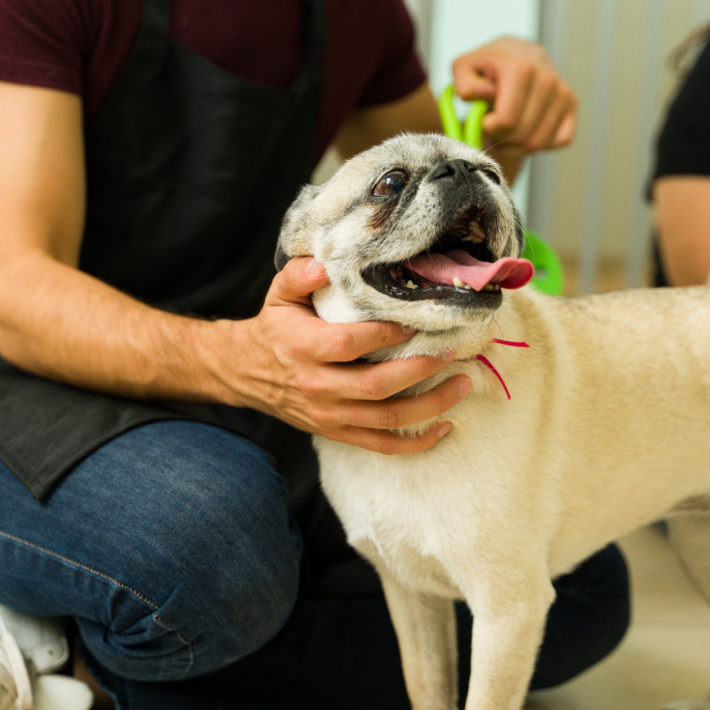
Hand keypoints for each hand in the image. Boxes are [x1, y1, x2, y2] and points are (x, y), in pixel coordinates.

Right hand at [231, 257, 472, 453]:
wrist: (247, 373)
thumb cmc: (275, 328)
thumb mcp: (279, 295)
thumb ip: (299, 274)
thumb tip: (325, 264)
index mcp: (303, 349)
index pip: (350, 343)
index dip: (386, 334)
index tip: (414, 320)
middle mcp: (317, 386)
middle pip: (377, 386)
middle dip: (421, 369)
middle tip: (452, 351)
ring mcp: (329, 415)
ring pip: (387, 419)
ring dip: (431, 405)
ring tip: (462, 384)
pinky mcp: (338, 432)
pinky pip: (382, 445)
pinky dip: (416, 442)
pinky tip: (445, 426)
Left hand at [452, 36, 576, 153]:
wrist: (513, 55)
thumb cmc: (485, 67)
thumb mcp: (464, 69)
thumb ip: (465, 85)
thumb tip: (486, 95)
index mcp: (521, 67)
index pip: (507, 121)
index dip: (490, 129)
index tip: (484, 120)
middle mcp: (547, 78)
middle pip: (523, 136)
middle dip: (502, 139)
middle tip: (494, 127)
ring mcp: (563, 91)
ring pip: (539, 142)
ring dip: (517, 145)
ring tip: (507, 129)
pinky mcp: (572, 102)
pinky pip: (559, 140)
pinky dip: (540, 143)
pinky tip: (527, 127)